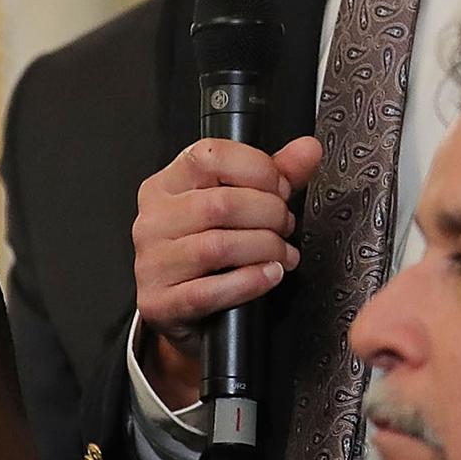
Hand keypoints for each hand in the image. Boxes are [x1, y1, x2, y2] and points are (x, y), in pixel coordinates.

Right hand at [132, 135, 322, 400]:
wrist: (189, 310)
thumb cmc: (216, 249)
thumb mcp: (244, 203)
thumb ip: (277, 173)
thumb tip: (309, 149)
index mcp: (168, 184)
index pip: (209, 157)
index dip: (258, 170)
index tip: (280, 189)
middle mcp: (152, 219)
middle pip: (221, 204)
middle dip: (270, 215)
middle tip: (286, 227)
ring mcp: (151, 262)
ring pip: (218, 246)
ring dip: (265, 249)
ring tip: (283, 254)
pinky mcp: (158, 302)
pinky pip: (209, 291)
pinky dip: (250, 282)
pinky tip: (270, 276)